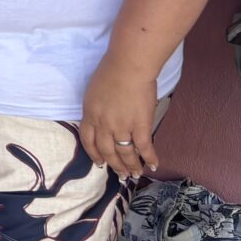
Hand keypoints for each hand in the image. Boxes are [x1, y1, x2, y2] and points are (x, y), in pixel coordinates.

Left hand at [80, 56, 159, 179]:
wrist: (128, 66)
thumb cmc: (110, 72)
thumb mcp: (94, 92)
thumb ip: (96, 108)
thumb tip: (103, 117)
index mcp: (90, 114)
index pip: (88, 141)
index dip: (94, 154)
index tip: (99, 163)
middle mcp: (104, 124)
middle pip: (106, 151)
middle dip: (114, 165)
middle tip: (121, 174)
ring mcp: (122, 127)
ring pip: (125, 153)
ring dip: (131, 166)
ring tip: (135, 174)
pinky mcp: (140, 126)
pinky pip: (144, 147)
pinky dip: (149, 158)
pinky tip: (153, 165)